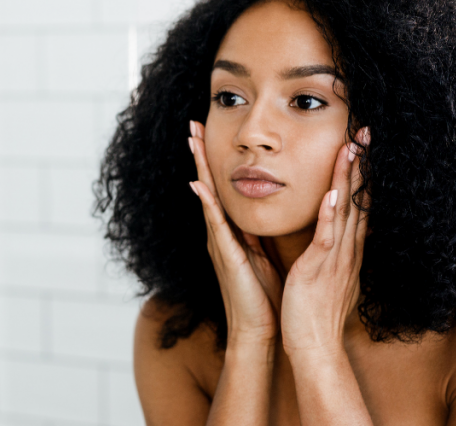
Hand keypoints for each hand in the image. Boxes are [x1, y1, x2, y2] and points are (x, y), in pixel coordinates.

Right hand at [188, 120, 283, 346]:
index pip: (221, 189)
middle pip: (208, 186)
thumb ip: (256, 233)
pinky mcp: (227, 256)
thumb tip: (261, 210)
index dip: (213, 161)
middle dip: (200, 155)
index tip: (208, 132)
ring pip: (208, 198)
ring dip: (199, 169)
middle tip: (192, 124)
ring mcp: (219, 243)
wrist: (259, 329)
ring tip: (192, 142)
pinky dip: (207, 204)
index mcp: (231, 232)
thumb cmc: (263, 295)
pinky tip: (199, 185)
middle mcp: (220, 233)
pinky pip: (215, 225)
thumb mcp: (262, 254)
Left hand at [280, 127, 369, 358]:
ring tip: (353, 147)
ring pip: (344, 210)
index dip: (361, 173)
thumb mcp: (325, 273)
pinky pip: (326, 237)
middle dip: (361, 164)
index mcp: (345, 249)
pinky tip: (332, 192)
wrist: (313, 345)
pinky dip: (330, 215)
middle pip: (356, 199)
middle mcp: (346, 249)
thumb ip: (328, 250)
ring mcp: (335, 257)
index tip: (362, 144)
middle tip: (365, 132)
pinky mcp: (319, 269)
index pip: (356, 203)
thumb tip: (329, 231)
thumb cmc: (314, 311)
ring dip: (348, 178)